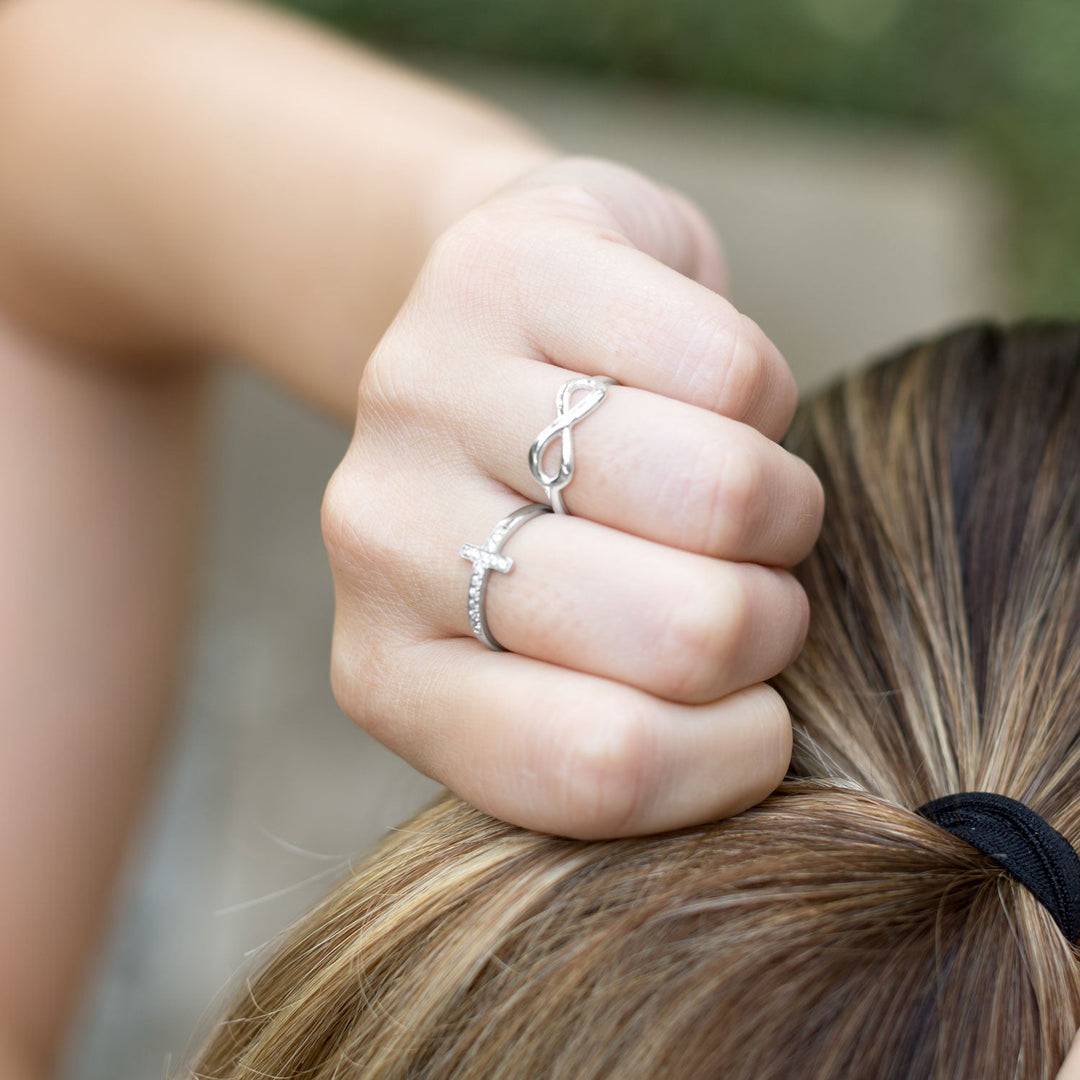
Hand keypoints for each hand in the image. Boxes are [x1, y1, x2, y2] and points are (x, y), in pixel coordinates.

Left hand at [322, 157, 822, 837]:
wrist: (490, 343)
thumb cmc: (559, 532)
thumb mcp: (563, 668)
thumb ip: (628, 723)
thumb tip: (763, 738)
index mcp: (392, 673)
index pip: (595, 769)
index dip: (732, 757)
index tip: (756, 716)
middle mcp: (380, 536)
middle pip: (679, 632)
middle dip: (767, 618)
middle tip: (742, 581)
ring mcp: (427, 392)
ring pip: (717, 491)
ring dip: (778, 507)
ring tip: (732, 495)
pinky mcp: (504, 270)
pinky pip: (727, 369)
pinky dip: (763, 397)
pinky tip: (698, 396)